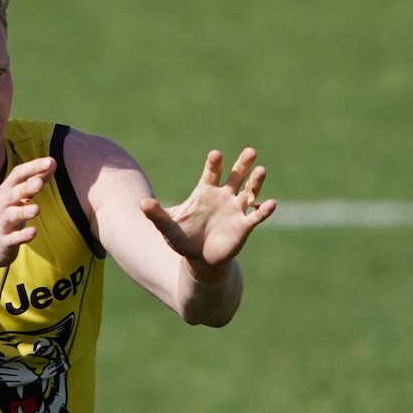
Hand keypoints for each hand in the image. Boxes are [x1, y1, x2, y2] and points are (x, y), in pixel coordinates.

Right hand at [0, 157, 56, 267]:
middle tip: (40, 183)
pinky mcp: (3, 242)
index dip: (33, 167)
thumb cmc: (6, 214)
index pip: (18, 175)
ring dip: (23, 212)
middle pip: (13, 193)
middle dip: (26, 187)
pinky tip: (33, 232)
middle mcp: (2, 205)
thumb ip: (36, 180)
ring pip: (11, 215)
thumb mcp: (18, 196)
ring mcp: (2, 224)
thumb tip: (52, 162)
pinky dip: (22, 236)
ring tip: (36, 209)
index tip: (50, 161)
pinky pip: (13, 238)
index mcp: (7, 191)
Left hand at [140, 148, 275, 275]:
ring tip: (261, 171)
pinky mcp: (244, 226)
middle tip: (250, 152)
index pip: (212, 172)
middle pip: (236, 175)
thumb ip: (157, 214)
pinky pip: (256, 215)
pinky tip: (271, 204)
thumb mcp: (168, 227)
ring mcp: (235, 210)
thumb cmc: (183, 238)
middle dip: (243, 164)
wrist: (198, 260)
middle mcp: (224, 196)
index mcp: (206, 192)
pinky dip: (264, 210)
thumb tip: (141, 203)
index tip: (216, 155)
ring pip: (250, 191)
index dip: (215, 163)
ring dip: (256, 182)